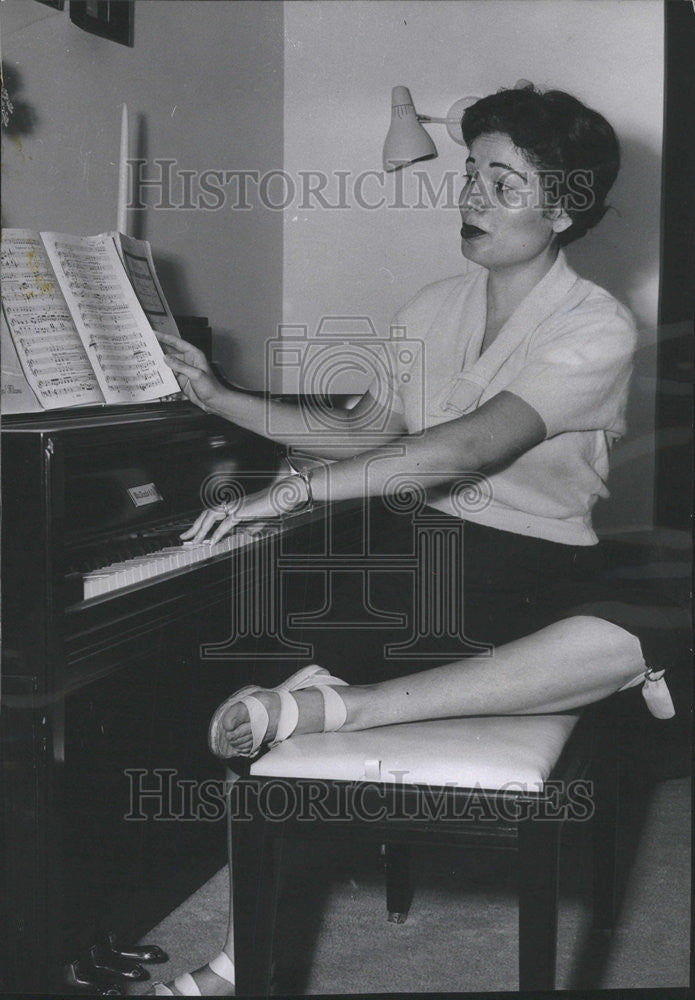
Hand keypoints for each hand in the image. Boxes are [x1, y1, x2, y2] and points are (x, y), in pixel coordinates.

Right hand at [156, 331, 221, 411]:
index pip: (177, 343)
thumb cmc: (212, 387)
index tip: (154, 333)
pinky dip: (163, 377)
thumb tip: (166, 358)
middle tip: (146, 348)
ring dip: (160, 365)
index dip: (165, 337)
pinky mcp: (181, 381)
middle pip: (171, 353)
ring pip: (169, 366)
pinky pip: (170, 377)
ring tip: (148, 362)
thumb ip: (180, 366)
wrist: (215, 402)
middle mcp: (188, 361)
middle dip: (159, 351)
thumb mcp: (196, 374)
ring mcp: (184, 371)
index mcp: (194, 355)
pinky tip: (156, 376)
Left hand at [180, 477, 309, 544]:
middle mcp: (232, 503)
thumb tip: (249, 534)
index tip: (193, 533)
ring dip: (201, 529)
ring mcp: (236, 506)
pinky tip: (212, 541)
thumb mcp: (262, 519)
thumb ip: (253, 526)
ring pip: (211, 517)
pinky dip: (218, 533)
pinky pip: (226, 523)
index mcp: (235, 505)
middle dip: (194, 526)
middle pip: (206, 514)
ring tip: (194, 541)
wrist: (285, 494)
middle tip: (184, 538)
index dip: (201, 523)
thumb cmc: (275, 504)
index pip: (212, 514)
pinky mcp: (243, 511)